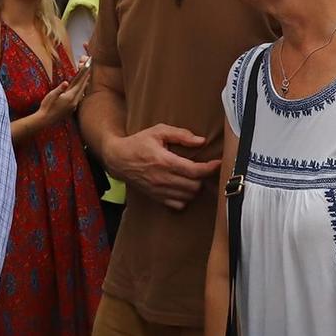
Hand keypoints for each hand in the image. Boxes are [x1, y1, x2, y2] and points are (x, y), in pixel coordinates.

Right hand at [36, 73, 89, 126]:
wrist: (45, 120)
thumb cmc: (47, 106)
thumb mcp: (52, 95)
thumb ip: (60, 89)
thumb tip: (66, 82)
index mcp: (70, 98)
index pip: (79, 85)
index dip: (83, 77)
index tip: (87, 71)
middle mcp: (74, 103)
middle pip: (81, 90)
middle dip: (85, 81)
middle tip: (89, 74)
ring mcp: (73, 107)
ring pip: (80, 95)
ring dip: (83, 88)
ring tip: (85, 82)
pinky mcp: (71, 110)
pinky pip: (78, 100)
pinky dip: (80, 94)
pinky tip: (79, 93)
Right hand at [101, 123, 216, 209]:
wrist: (118, 159)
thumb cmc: (139, 143)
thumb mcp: (158, 131)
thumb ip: (181, 135)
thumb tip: (201, 141)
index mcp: (164, 161)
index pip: (194, 171)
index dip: (210, 168)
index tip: (217, 163)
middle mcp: (163, 178)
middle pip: (194, 186)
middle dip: (203, 177)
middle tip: (205, 168)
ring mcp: (159, 190)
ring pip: (188, 196)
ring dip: (195, 187)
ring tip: (195, 177)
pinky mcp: (157, 197)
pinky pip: (179, 205)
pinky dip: (186, 198)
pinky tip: (184, 187)